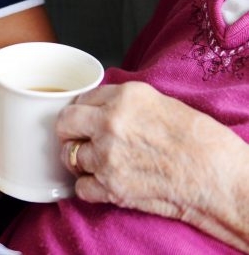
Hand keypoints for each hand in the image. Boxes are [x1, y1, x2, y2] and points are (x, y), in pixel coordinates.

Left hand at [58, 81, 244, 222]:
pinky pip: (80, 187)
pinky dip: (89, 187)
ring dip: (80, 160)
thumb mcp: (160, 103)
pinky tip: (104, 183)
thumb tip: (100, 106)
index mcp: (125, 97)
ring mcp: (107, 156)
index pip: (82, 99)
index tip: (83, 118)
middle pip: (64, 124)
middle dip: (68, 131)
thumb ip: (124, 102)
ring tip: (99, 163)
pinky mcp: (111, 187)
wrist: (220, 179)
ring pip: (69, 156)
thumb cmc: (201, 141)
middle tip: (77, 138)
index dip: (82, 110)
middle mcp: (111, 123)